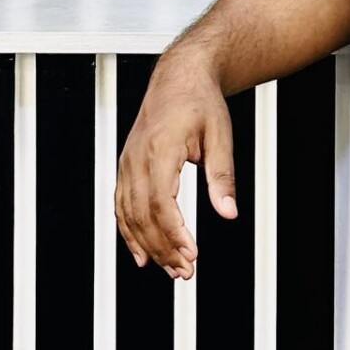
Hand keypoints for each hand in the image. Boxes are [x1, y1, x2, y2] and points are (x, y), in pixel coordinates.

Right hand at [115, 51, 238, 280]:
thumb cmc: (199, 101)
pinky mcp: (126, 168)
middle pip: (142, 215)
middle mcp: (136, 159)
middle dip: (164, 247)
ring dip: (148, 246)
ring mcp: (127, 164)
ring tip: (170, 269)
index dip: (174, 233)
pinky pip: (121, 206)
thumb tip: (228, 211)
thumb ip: (222, 176)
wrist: (179, 78)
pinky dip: (128, 233)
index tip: (191, 253)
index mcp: (159, 149)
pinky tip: (141, 254)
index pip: (160, 202)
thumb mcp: (221, 136)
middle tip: (185, 271)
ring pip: (129, 215)